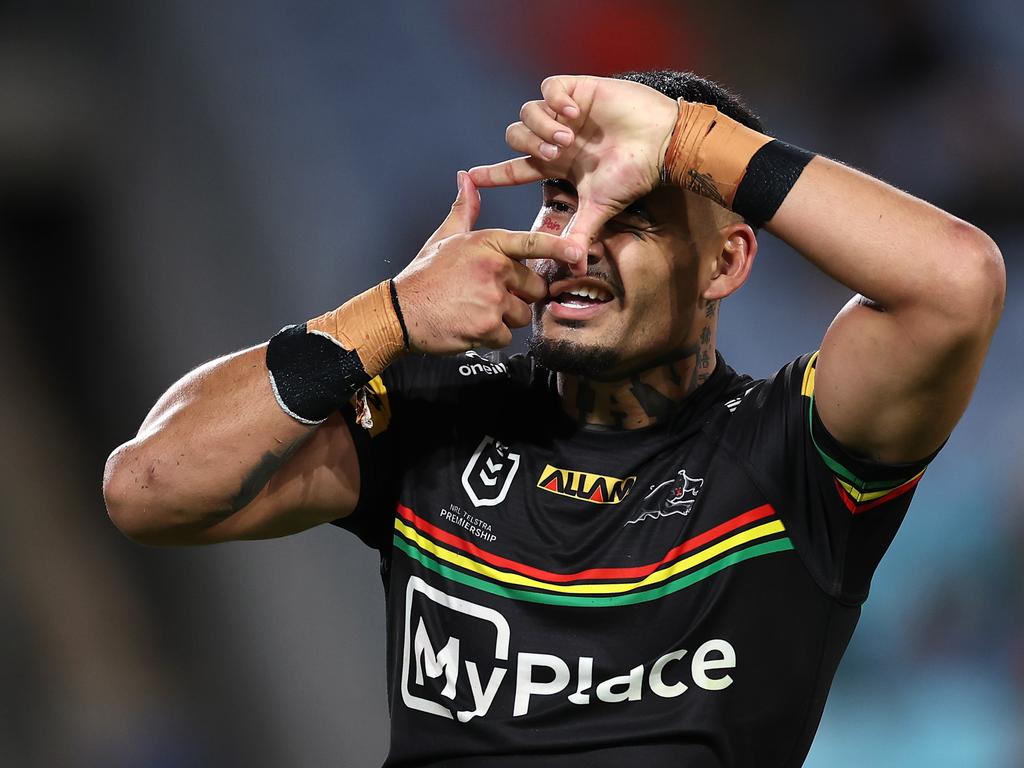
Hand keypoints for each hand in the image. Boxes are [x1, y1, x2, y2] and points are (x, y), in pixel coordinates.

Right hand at [394, 171, 581, 352]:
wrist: (401, 311)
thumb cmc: (424, 275)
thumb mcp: (445, 237)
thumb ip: (465, 209)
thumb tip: (467, 178)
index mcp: (488, 243)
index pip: (532, 244)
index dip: (559, 249)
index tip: (579, 254)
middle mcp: (494, 268)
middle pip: (533, 287)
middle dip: (519, 296)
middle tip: (490, 296)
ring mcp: (492, 298)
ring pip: (521, 314)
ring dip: (505, 318)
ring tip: (476, 310)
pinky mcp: (487, 326)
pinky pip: (506, 336)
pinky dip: (490, 336)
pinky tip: (469, 326)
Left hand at [468, 75, 677, 253]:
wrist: (663, 143)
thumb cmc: (635, 174)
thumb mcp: (600, 207)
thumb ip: (580, 233)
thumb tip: (572, 266)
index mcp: (557, 164)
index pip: (515, 169)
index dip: (493, 173)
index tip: (469, 177)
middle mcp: (557, 138)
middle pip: (515, 136)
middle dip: (528, 147)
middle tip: (554, 155)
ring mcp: (566, 113)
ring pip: (527, 112)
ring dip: (542, 127)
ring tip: (567, 138)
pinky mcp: (579, 89)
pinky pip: (548, 88)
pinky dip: (555, 101)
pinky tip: (575, 114)